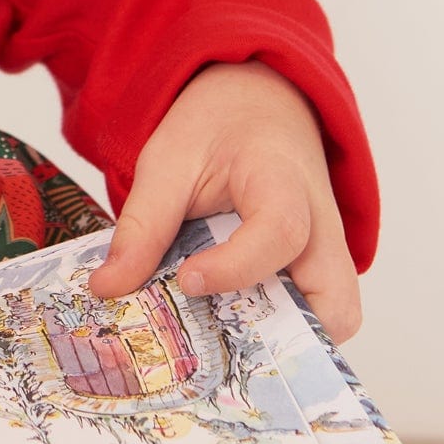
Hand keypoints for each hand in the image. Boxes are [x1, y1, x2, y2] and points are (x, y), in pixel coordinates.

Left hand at [88, 61, 361, 342]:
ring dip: (287, 341)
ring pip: (337, 316)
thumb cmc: (219, 126)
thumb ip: (142, 226)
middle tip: (221, 340)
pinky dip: (283, 333)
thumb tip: (107, 289)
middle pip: (334, 299)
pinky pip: (319, 315)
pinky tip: (232, 329)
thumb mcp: (168, 161)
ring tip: (225, 341)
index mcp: (283, 180)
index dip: (236, 267)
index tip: (187, 279)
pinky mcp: (321, 269)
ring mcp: (329, 251)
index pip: (280, 230)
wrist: (257, 102)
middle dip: (283, 335)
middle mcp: (323, 224)